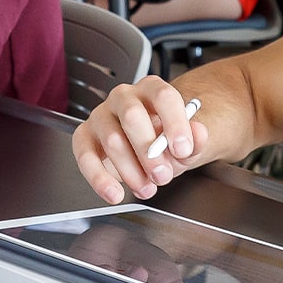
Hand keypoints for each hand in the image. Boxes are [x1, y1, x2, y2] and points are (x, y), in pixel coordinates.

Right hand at [73, 77, 212, 203]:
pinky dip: (99, 179)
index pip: (163, 96)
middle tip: (163, 175)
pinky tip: (114, 194)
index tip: (183, 149)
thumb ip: (195, 139)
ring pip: (112, 139)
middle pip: (132, 116)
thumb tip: (198, 133)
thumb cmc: (163, 140)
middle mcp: (124, 97)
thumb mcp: (185, 143)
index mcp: (151, 89)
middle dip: (149, 152)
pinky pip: (86, 156)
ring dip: (130, 170)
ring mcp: (101, 115)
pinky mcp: (83, 137)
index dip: (174, 124)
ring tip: (147, 188)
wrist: (146, 149)